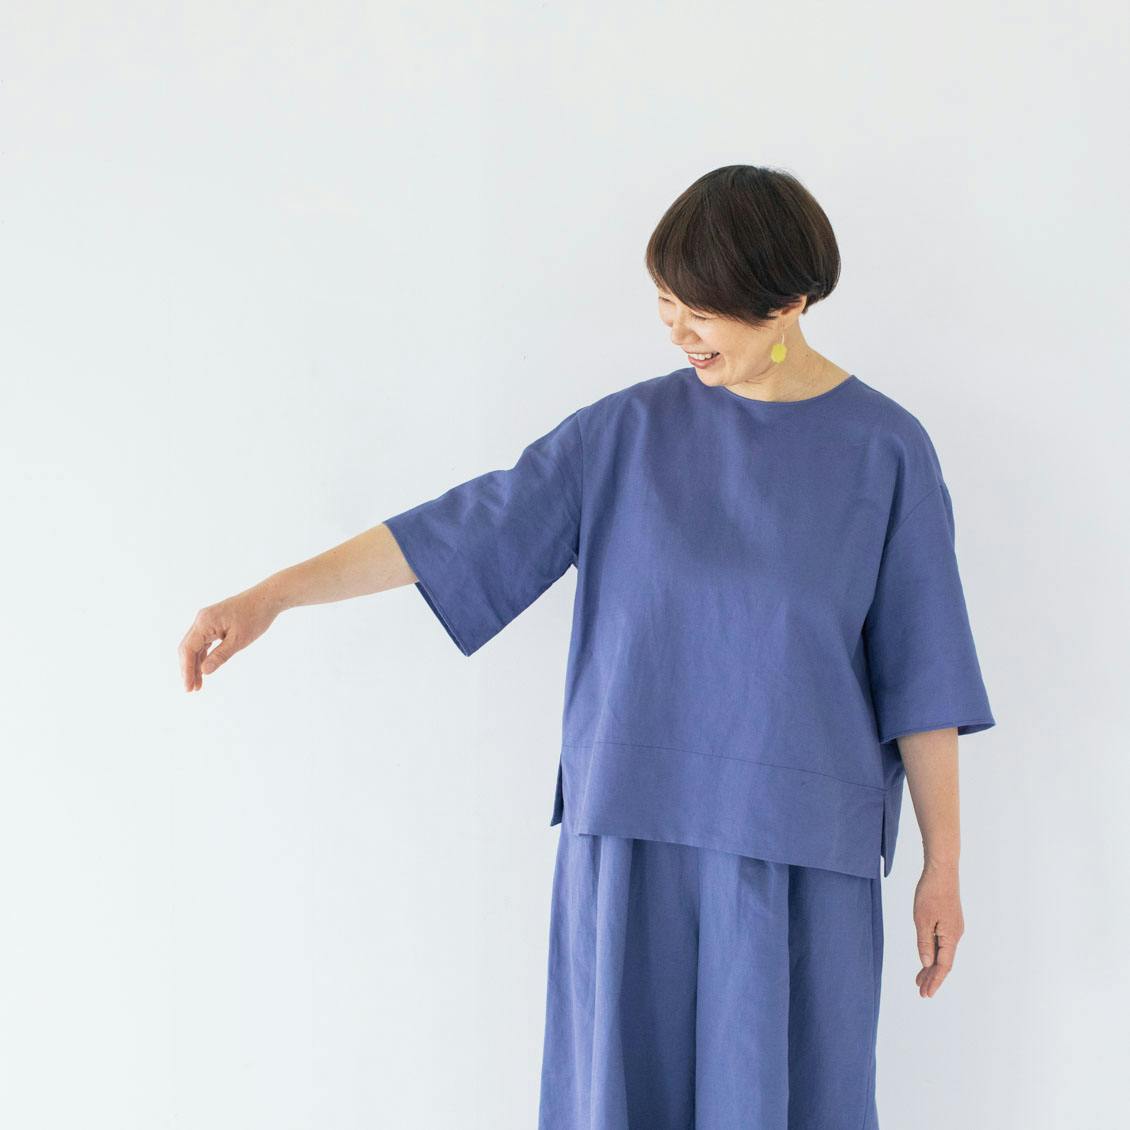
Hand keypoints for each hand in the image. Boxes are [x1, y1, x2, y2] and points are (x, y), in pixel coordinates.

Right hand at [178, 582, 282, 691]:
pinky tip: (204, 668)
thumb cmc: (255, 617)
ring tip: (198, 684)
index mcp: (204, 622)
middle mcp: (202, 620)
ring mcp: (207, 620)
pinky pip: (203, 641)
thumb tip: (204, 671)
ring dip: (195, 664)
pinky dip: (203, 655)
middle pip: (187, 648)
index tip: (188, 688)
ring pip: (195, 645)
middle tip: (191, 690)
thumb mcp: (239, 640)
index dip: (186, 670)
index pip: (188, 650)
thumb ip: (220, 656)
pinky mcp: (214, 622)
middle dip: (188, 669)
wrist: (267, 599)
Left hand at [913, 861, 963, 997]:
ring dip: (932, 966)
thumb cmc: (931, 893)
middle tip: (921, 992)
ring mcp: (954, 927)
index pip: (943, 966)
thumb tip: (926, 964)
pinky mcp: (950, 920)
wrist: (942, 870)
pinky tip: (926, 957)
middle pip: (944, 962)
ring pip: (943, 953)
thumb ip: (924, 943)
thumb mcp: (922, 919)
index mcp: (951, 937)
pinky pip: (942, 942)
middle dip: (933, 977)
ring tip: (920, 980)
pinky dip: (933, 952)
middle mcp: (956, 934)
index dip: (934, 981)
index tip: (926, 994)